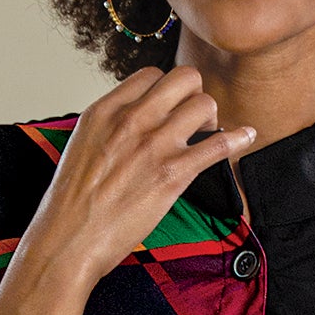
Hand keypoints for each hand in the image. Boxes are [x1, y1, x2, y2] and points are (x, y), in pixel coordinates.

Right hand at [16, 65, 255, 287]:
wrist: (68, 240)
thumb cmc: (71, 203)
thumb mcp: (83, 146)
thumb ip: (111, 126)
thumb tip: (135, 123)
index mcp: (105, 110)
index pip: (151, 74)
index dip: (167, 89)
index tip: (170, 108)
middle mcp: (131, 120)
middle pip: (184, 78)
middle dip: (195, 94)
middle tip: (193, 119)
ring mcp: (153, 145)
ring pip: (204, 104)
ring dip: (213, 118)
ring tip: (207, 136)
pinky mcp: (172, 174)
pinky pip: (217, 145)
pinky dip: (237, 139)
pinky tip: (246, 137)